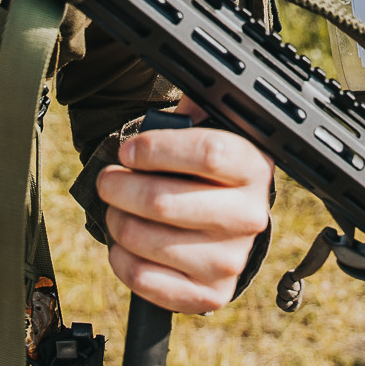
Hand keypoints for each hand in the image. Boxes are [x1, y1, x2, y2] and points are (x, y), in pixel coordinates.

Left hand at [97, 97, 273, 313]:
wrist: (233, 225)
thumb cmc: (213, 173)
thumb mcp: (213, 130)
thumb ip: (192, 107)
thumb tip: (171, 70)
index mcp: (254, 166)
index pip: (207, 153)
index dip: (156, 150)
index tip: (129, 151)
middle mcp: (250, 216)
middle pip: (165, 202)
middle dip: (120, 187)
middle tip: (110, 179)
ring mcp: (231, 259)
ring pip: (147, 241)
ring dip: (116, 221)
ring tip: (118, 209)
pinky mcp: (210, 294)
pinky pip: (146, 280)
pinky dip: (121, 259)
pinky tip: (124, 243)